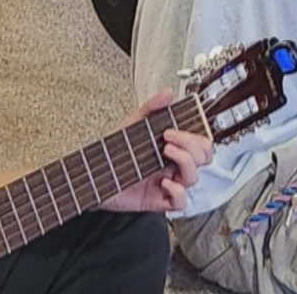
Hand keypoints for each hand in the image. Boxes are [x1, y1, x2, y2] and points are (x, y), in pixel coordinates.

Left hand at [100, 90, 212, 213]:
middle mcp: (173, 166)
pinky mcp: (158, 200)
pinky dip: (177, 192)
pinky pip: (180, 202)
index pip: (200, 143)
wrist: (93, 174)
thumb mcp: (132, 125)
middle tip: (171, 139)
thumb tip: (167, 93)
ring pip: (194, 178)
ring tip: (166, 152)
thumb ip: (151, 108)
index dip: (194, 137)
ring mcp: (168, 183)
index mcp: (172, 148)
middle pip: (203, 159)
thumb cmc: (112, 151)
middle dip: (192, 146)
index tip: (173, 129)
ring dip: (185, 162)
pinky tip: (164, 182)